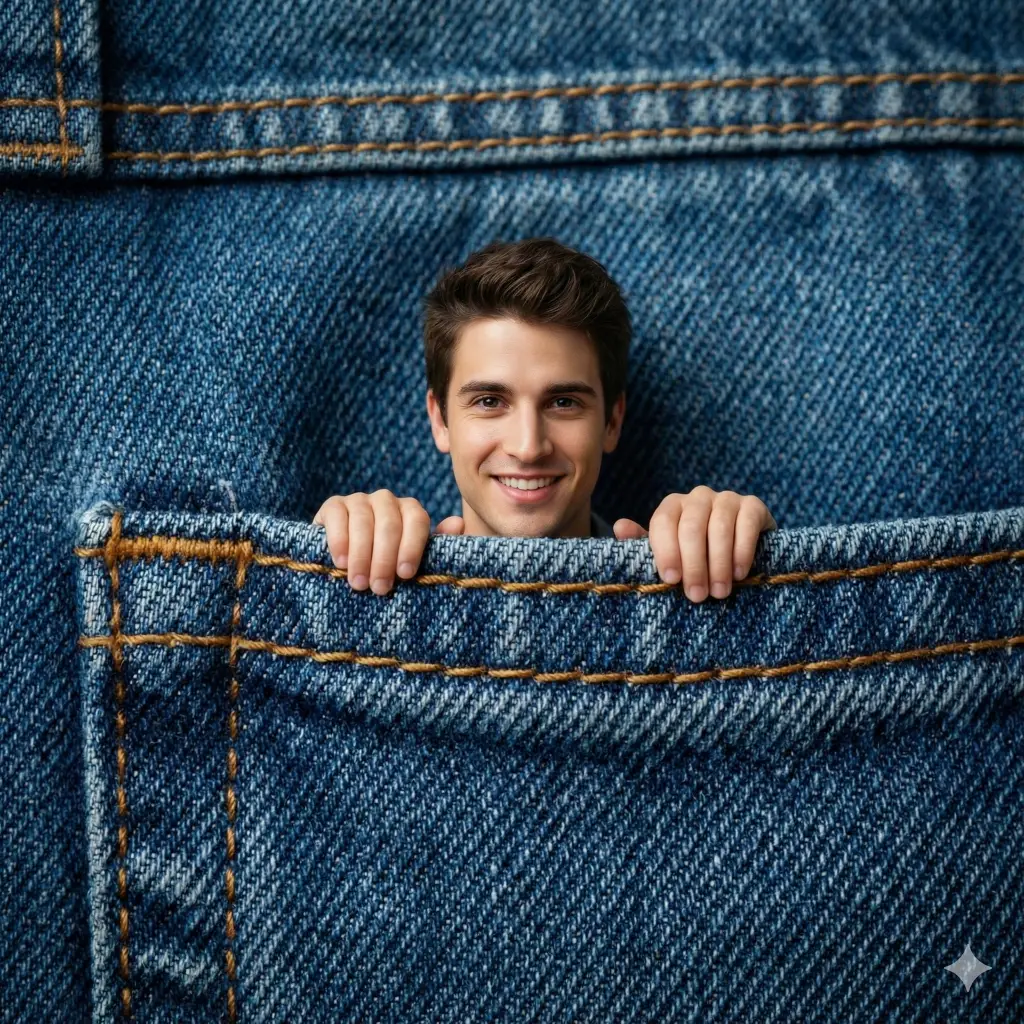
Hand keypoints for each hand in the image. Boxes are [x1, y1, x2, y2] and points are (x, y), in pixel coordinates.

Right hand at [312, 491, 463, 593]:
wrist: (348, 565)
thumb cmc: (388, 565)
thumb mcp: (413, 561)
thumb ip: (438, 547)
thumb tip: (458, 524)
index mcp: (410, 511)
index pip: (416, 520)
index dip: (411, 547)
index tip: (405, 574)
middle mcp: (386, 500)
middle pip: (389, 523)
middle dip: (384, 558)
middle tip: (379, 588)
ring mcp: (359, 500)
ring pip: (363, 520)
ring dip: (361, 554)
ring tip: (359, 583)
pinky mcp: (333, 506)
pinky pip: (338, 516)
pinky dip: (339, 540)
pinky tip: (341, 562)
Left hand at [611, 486, 777, 601]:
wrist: (739, 552)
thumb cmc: (695, 556)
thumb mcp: (669, 553)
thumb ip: (643, 543)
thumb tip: (620, 527)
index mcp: (673, 506)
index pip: (663, 522)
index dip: (665, 551)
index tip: (670, 580)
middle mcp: (698, 497)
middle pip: (690, 527)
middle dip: (693, 565)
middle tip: (696, 596)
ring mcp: (727, 498)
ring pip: (719, 527)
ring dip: (718, 564)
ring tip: (719, 592)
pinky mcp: (754, 506)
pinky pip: (747, 524)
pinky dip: (742, 551)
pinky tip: (739, 574)